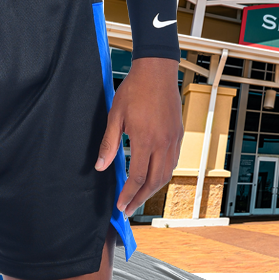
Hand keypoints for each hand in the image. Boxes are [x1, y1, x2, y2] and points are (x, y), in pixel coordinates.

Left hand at [95, 56, 182, 214]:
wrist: (157, 70)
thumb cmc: (135, 89)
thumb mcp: (115, 115)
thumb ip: (109, 144)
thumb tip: (100, 166)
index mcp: (145, 139)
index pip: (137, 177)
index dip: (128, 195)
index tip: (120, 206)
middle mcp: (163, 143)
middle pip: (154, 181)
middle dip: (140, 198)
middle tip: (128, 209)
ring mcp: (173, 139)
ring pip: (166, 174)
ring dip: (153, 189)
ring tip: (140, 196)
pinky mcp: (178, 133)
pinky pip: (173, 162)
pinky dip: (164, 174)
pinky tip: (154, 176)